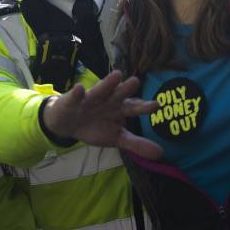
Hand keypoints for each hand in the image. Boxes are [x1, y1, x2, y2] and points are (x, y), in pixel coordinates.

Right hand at [41, 70, 162, 159]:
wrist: (69, 124)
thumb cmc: (96, 127)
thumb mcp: (117, 138)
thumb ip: (137, 144)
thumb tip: (161, 154)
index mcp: (120, 108)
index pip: (134, 107)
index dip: (144, 107)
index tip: (156, 105)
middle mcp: (108, 99)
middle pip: (119, 94)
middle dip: (127, 88)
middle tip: (136, 81)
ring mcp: (91, 98)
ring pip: (100, 90)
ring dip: (107, 83)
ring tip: (117, 75)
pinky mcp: (74, 99)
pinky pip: (76, 96)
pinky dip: (77, 93)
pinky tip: (79, 89)